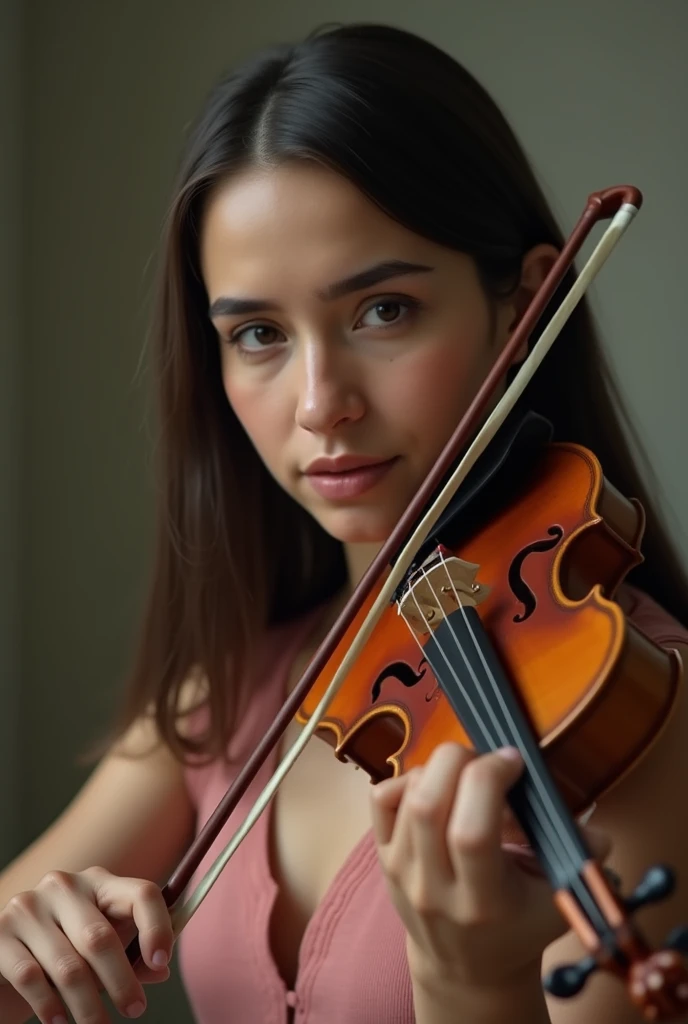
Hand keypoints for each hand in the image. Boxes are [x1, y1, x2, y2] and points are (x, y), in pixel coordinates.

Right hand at [0, 866, 172, 1023]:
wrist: (7, 945)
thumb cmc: (65, 944)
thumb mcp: (99, 944)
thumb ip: (131, 953)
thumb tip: (160, 971)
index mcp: (99, 882)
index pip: (140, 894)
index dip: (156, 926)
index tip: (161, 961)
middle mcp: (64, 886)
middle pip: (100, 937)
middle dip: (121, 981)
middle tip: (135, 1010)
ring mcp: (30, 906)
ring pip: (68, 966)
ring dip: (87, 1005)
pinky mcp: (0, 931)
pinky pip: (30, 976)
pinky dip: (49, 1005)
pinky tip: (60, 1022)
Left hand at [370, 742, 609, 996]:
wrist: (464, 968)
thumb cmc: (515, 927)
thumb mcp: (554, 903)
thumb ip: (577, 862)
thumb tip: (597, 835)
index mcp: (481, 901)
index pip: (470, 833)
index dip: (490, 782)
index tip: (515, 762)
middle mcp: (433, 887)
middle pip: (429, 803)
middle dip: (462, 761)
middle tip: (488, 760)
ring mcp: (401, 871)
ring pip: (407, 794)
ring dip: (441, 768)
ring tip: (468, 775)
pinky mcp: (380, 856)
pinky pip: (382, 796)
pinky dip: (408, 777)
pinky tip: (436, 786)